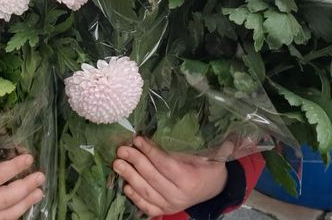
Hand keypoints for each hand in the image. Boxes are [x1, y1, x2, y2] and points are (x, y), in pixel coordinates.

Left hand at [113, 136, 227, 217]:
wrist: (214, 188)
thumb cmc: (209, 166)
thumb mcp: (209, 153)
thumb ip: (198, 142)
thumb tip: (196, 122)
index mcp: (190, 179)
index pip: (165, 164)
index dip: (150, 152)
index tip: (137, 140)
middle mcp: (179, 195)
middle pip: (152, 177)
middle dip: (135, 161)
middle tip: (121, 150)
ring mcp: (171, 205)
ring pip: (147, 192)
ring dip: (130, 177)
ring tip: (117, 164)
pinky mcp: (165, 210)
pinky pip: (147, 207)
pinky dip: (135, 198)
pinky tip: (125, 186)